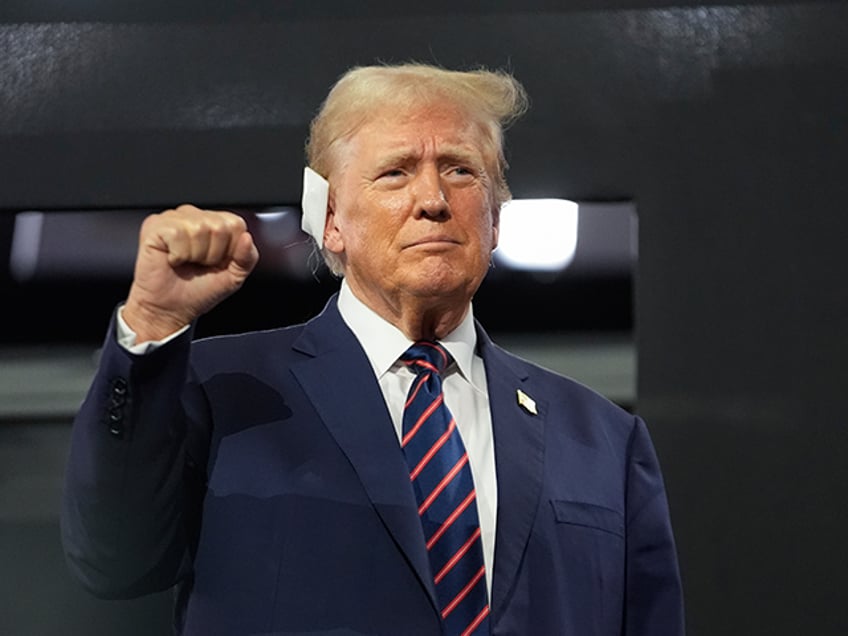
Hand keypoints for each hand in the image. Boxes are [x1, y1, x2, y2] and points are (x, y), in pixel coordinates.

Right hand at [123, 205, 259, 341]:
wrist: (169, 309)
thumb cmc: (198, 291)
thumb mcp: (234, 277)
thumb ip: (247, 257)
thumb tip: (247, 238)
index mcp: (215, 223)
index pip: (236, 224)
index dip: (231, 249)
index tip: (218, 262)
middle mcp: (194, 216)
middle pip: (220, 226)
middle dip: (213, 254)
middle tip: (199, 265)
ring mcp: (173, 218)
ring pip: (199, 229)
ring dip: (195, 255)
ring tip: (187, 262)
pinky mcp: (154, 225)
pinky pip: (178, 234)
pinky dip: (178, 255)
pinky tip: (173, 260)